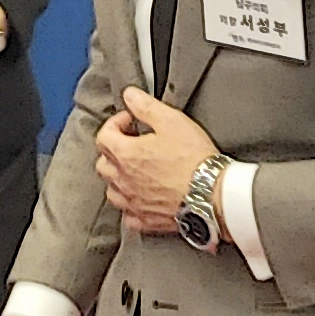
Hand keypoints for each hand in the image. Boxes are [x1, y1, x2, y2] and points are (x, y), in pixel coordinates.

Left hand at [96, 88, 217, 238]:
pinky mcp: (146, 219)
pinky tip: (140, 198)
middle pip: (103, 163)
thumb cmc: (193, 159)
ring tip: (135, 169)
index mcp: (125, 154)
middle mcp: (123, 180)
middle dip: (114, 149)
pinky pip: (128, 215)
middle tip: (133, 142)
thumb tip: (129, 96)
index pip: (104, 135)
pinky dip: (130, 205)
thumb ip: (145, 106)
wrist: (211, 193)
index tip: (130, 120)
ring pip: (111, 190)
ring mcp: (132, 202)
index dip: (115, 123)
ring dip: (118, 177)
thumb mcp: (171, 121)